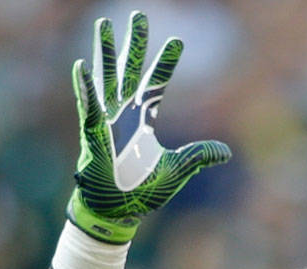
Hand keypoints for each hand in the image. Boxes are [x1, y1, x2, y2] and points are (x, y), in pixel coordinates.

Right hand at [67, 11, 230, 242]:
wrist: (118, 212)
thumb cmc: (141, 191)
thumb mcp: (178, 170)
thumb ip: (199, 156)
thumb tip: (226, 152)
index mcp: (142, 120)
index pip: (156, 84)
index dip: (165, 62)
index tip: (177, 41)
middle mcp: (123, 114)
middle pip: (129, 70)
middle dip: (134, 43)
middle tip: (139, 15)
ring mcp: (105, 121)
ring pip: (105, 79)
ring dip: (104, 53)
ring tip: (104, 25)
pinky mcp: (93, 135)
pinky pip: (88, 108)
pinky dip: (85, 89)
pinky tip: (80, 67)